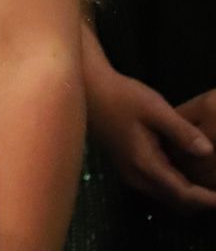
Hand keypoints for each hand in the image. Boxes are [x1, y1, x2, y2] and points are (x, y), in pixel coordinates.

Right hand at [84, 60, 215, 209]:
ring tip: (210, 185)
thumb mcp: (155, 109)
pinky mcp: (127, 167)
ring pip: (166, 197)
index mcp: (145, 164)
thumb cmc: (121, 96)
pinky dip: (177, 187)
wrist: (88, 88)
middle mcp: (136, 176)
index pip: (183, 194)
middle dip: (201, 202)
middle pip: (175, 202)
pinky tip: (188, 172)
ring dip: (189, 196)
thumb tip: (208, 151)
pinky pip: (157, 187)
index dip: (209, 199)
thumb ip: (182, 132)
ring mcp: (129, 173)